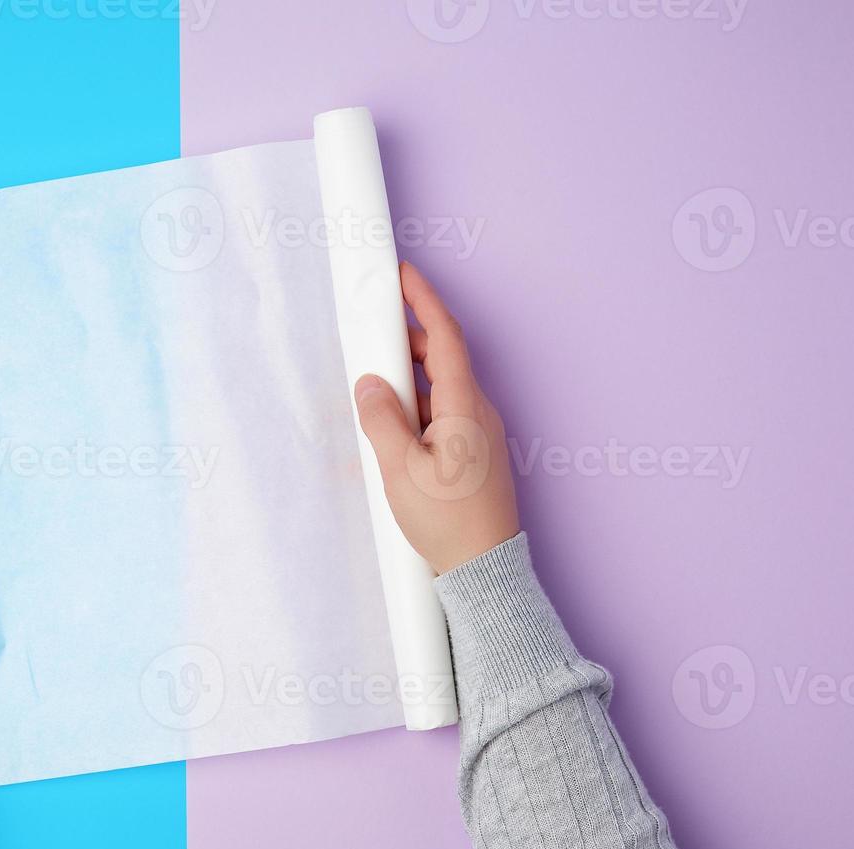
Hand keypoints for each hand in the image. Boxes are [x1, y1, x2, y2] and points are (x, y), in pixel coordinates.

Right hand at [354, 262, 519, 574]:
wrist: (483, 569)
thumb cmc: (447, 522)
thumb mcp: (400, 469)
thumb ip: (381, 419)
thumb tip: (370, 384)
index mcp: (465, 406)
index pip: (444, 337)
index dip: (424, 300)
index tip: (404, 275)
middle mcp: (480, 411)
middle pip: (443, 357)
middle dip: (408, 340)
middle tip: (374, 333)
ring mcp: (482, 431)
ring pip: (444, 386)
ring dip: (411, 376)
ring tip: (377, 386)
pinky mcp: (478, 451)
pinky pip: (447, 411)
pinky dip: (420, 403)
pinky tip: (397, 425)